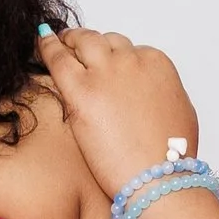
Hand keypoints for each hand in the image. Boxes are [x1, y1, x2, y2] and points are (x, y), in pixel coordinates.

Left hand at [39, 25, 200, 203]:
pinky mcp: (81, 90)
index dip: (112, 56)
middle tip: (75, 46)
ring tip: (57, 41)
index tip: (103, 63)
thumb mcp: (178, 112)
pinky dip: (46, 45)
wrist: (158, 178)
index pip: (127, 49)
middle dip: (89, 44)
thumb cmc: (172, 156)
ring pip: (82, 42)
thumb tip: (147, 95)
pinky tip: (40, 40)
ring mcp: (105, 72)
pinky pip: (57, 57)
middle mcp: (131, 61)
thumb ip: (159, 94)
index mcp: (156, 63)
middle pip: (104, 41)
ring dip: (69, 40)